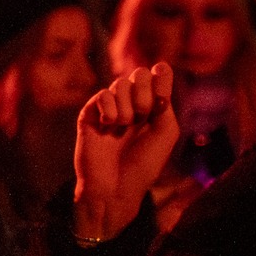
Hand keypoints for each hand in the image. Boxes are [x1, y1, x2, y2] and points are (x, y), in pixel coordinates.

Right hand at [73, 63, 177, 245]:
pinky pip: (102, 95)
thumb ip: (165, 102)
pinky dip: (109, 109)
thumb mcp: (165, 133)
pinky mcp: (89, 115)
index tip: (162, 81)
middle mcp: (130, 106)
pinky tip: (109, 126)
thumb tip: (160, 68)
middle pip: (138, 75)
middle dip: (143, 93)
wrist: (115, 187)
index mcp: (152, 110)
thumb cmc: (143, 164)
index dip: (161, 77)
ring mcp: (109, 109)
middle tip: (142, 116)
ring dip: (126, 106)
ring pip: (119, 85)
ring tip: (123, 126)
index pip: (156, 78)